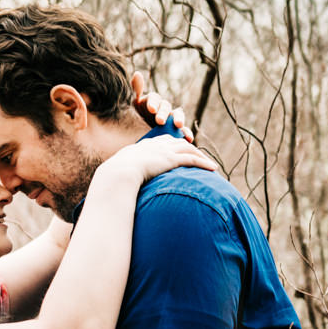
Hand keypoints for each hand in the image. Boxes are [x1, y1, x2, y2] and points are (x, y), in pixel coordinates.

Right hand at [98, 134, 216, 186]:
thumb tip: (117, 187)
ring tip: (210, 164)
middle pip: (178, 142)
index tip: (180, 150)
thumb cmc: (115, 177)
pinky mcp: (171, 160)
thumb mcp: (119, 173)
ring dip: (201, 156)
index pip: (163, 141)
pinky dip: (204, 163)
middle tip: (199, 156)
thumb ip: (122, 175)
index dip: (174, 145)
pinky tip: (213, 169)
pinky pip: (192, 159)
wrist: (118, 173)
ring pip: (189, 149)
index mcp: (144, 146)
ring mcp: (164, 151)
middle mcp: (156, 145)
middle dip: (190, 148)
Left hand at [130, 70, 194, 141]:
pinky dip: (187, 134)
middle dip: (163, 113)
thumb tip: (137, 74)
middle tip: (159, 121)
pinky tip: (189, 139)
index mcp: (152, 101)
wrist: (137, 136)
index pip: (154, 99)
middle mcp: (162, 109)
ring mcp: (170, 120)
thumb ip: (136, 91)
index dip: (153, 103)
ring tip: (178, 126)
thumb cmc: (134, 118)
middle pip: (165, 107)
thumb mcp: (132, 105)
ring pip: (177, 117)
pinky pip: (183, 131)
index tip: (151, 109)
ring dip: (179, 120)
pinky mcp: (176, 131)